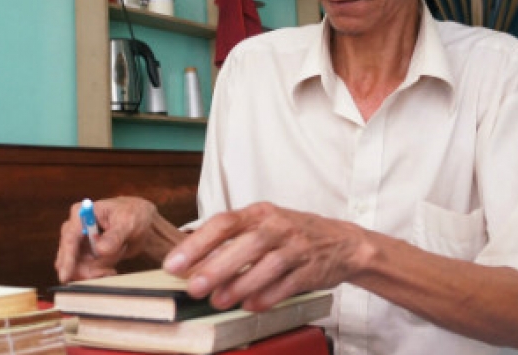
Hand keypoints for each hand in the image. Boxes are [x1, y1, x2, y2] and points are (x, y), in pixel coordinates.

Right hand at [54, 196, 167, 282]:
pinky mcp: (84, 255)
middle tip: (107, 272)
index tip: (65, 277)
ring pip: (78, 268)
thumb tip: (100, 250)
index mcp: (81, 213)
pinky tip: (110, 269)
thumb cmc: (132, 215)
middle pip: (69, 257)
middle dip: (87, 269)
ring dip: (96, 271)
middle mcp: (75, 229)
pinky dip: (98, 274)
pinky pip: (85, 272)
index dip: (66, 258)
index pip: (69, 238)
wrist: (140, 223)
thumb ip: (114, 236)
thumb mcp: (127, 223)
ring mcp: (78, 244)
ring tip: (113, 266)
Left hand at [162, 202, 372, 311]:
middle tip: (194, 287)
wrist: (342, 242)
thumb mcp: (263, 226)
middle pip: (245, 244)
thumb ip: (231, 240)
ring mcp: (297, 247)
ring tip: (218, 301)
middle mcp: (278, 226)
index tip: (175, 264)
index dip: (197, 243)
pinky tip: (250, 305)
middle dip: (216, 267)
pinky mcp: (311, 269)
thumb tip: (191, 262)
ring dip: (240, 285)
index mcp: (260, 213)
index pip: (224, 223)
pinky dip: (267, 296)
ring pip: (267, 265)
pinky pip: (287, 284)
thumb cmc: (292, 234)